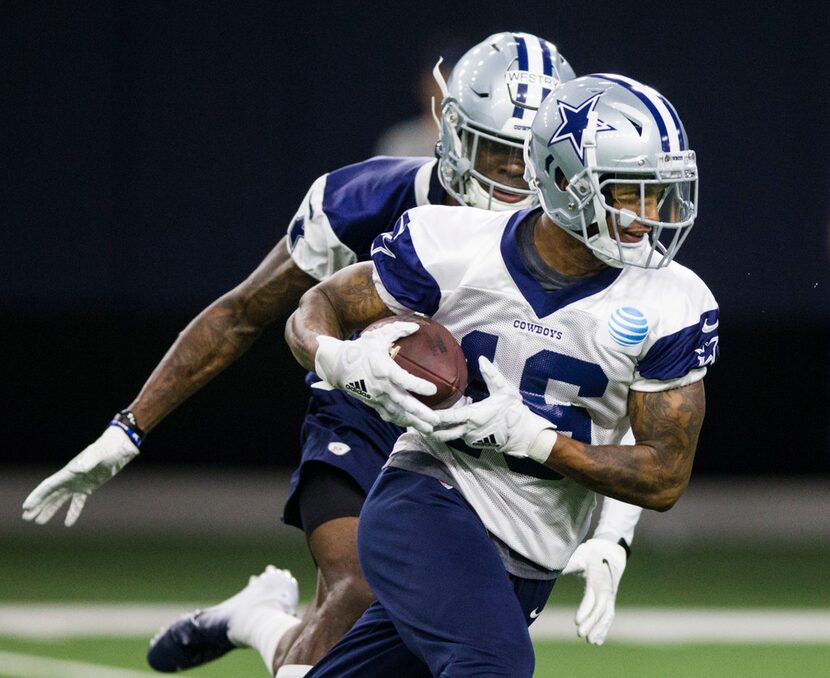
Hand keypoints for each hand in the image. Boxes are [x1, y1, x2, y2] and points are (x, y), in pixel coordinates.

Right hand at [22, 426, 139, 525]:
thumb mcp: (98, 454)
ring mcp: (78, 483)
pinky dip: (73, 511)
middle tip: (26, 518)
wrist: (119, 447)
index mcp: (69, 471)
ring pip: (60, 499)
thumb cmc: (108, 448)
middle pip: (50, 494)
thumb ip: (87, 461)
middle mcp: (70, 478)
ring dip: (50, 510)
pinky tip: (68, 523)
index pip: (48, 486)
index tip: (26, 507)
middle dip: (39, 506)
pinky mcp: (89, 487)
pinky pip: (78, 502)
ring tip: (40, 522)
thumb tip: (75, 469)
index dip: (37, 496)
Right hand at [314, 321, 439, 432]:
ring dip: (414, 422)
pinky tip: (413, 425)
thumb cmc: (360, 349)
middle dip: (420, 413)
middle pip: (404, 403)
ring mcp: (376, 398)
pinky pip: (389, 415)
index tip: (433, 389)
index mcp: (383, 369)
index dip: (418, 386)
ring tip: (430, 429)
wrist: (337, 366)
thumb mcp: (377, 336)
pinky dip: (401, 421)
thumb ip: (398, 330)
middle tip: (436, 421)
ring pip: (398, 413)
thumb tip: (416, 326)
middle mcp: (381, 387)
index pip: (404, 380)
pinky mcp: (373, 404)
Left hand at [430, 356, 555, 461]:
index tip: (421, 411)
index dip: (434, 415)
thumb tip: (481, 358)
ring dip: (436, 430)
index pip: (449, 417)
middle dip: (427, 427)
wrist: (524, 435)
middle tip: (413, 419)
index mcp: (474, 417)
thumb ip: (492, 375)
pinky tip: (442, 422)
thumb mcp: (504, 390)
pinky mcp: (473, 443)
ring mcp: (469, 438)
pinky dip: (448, 430)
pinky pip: (456, 436)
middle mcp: (468, 430)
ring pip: (447, 436)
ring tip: (422, 422)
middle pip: (441, 433)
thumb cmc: (514, 412)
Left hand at [561, 538, 627, 644]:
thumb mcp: (580, 554)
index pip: (593, 598)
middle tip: (579, 634)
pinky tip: (598, 641)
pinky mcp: (610, 599)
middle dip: (591, 623)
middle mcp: (606, 589)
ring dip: (599, 629)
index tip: (576, 622)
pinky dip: (604, 628)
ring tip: (590, 642)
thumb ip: (569, 563)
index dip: (586, 610)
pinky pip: (609, 615)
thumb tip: (553, 567)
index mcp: (597, 578)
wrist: (611, 549)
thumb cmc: (591, 552)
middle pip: (600, 609)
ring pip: (606, 615)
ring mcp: (610, 595)